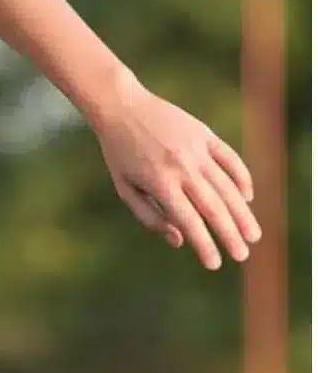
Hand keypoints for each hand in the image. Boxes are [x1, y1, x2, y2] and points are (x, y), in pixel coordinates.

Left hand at [95, 80, 260, 269]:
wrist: (123, 108)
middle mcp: (181, 168)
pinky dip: (241, 179)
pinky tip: (246, 198)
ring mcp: (196, 150)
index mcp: (159, 183)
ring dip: (242, 213)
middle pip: (213, 208)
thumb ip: (150, 217)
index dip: (204, 245)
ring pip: (227, 187)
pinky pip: (230, 160)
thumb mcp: (124, 188)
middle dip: (230, 235)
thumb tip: (179, 241)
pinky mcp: (205, 135)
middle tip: (242, 255)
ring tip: (252, 234)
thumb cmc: (120, 153)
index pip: (189, 221)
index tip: (214, 264)